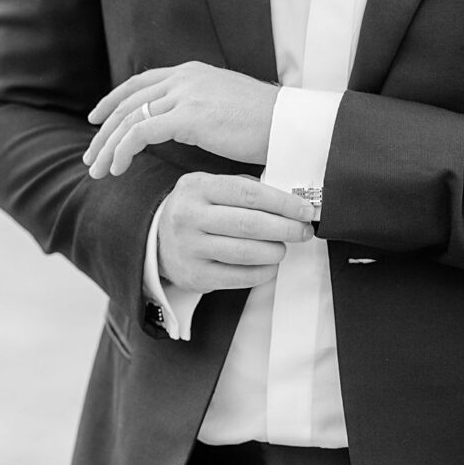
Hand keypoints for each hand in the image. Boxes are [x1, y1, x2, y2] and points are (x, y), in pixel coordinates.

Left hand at [83, 61, 278, 177]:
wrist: (289, 123)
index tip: (96, 119)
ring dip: (108, 146)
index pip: (140, 84)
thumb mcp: (225, 106)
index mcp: (191, 73)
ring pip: (129, 119)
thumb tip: (187, 124)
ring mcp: (185, 94)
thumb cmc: (266, 123)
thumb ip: (200, 108)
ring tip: (98, 170)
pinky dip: (123, 151)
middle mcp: (184, 78)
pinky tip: (118, 168)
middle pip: (128, 102)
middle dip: (104, 130)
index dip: (113, 101)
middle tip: (91, 154)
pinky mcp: (189, 117)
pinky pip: (141, 134)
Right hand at [157, 172, 315, 293]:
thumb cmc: (197, 210)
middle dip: (285, 229)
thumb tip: (291, 203)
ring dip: (275, 251)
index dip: (282, 203)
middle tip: (303, 231)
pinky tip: (269, 265)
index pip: (248, 193)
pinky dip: (262, 272)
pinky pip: (238, 277)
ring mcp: (189, 248)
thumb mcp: (211, 187)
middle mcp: (188, 216)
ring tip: (283, 248)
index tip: (304, 210)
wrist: (158, 240)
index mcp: (197, 187)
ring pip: (245, 252)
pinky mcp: (194, 275)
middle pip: (249, 224)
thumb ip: (246, 189)